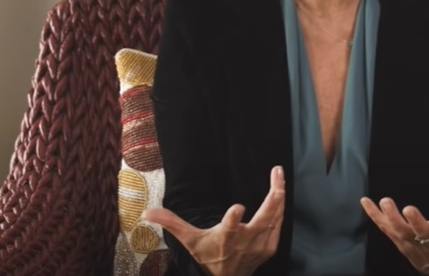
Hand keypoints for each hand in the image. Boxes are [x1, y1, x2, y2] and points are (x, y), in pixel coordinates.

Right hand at [142, 166, 285, 275]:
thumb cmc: (208, 257)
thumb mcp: (189, 241)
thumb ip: (171, 223)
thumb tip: (147, 212)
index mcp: (226, 238)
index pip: (230, 228)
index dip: (234, 218)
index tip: (238, 206)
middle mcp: (246, 241)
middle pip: (266, 217)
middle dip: (274, 193)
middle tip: (277, 171)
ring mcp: (260, 245)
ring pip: (277, 218)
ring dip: (280, 196)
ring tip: (280, 176)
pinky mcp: (269, 247)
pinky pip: (279, 225)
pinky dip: (281, 210)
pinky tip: (281, 196)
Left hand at [360, 196, 428, 275]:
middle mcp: (428, 237)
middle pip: (420, 230)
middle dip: (415, 220)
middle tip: (409, 208)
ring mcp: (410, 238)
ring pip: (399, 229)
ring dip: (391, 216)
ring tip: (385, 201)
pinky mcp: (396, 236)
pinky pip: (382, 226)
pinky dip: (373, 215)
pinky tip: (364, 200)